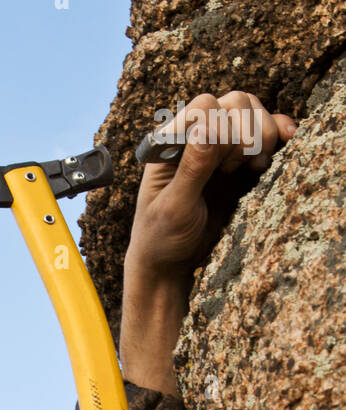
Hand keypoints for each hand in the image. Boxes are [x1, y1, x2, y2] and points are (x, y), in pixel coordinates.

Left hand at [119, 91, 297, 393]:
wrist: (171, 266)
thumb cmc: (161, 238)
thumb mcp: (174, 207)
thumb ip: (192, 168)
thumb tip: (209, 128)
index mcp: (171, 142)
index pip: (205, 106)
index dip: (222, 126)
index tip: (220, 165)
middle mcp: (196, 139)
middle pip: (234, 103)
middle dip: (245, 129)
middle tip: (236, 167)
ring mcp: (219, 149)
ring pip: (251, 114)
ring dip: (262, 133)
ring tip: (253, 166)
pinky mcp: (238, 165)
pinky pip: (263, 136)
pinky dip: (278, 133)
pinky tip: (286, 141)